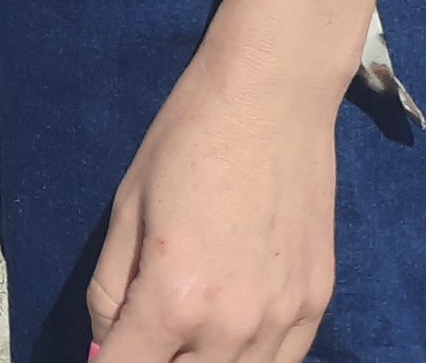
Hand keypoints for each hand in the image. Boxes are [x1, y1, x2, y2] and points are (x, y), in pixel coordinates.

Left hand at [89, 33, 338, 361]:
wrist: (274, 91)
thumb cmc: (191, 135)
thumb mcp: (127, 206)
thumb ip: (111, 289)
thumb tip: (108, 343)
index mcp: (174, 298)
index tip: (111, 349)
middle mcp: (231, 325)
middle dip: (156, 359)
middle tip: (151, 327)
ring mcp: (282, 320)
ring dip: (203, 361)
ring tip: (190, 325)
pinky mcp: (317, 303)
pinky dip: (251, 358)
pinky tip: (235, 328)